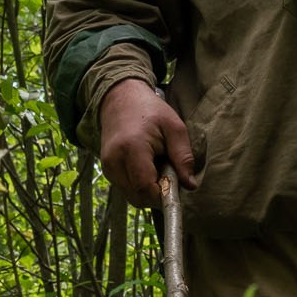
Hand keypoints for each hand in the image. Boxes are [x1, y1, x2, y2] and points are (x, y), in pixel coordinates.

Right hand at [98, 79, 196, 207]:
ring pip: (132, 196)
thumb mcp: (175, 128)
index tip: (177, 188)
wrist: (120, 99)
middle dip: (157, 194)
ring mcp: (107, 167)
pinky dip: (139, 185)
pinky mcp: (106, 170)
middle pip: (138, 198)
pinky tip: (146, 166)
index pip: (145, 188)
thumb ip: (183, 158)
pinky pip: (126, 189)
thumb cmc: (150, 111)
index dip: (163, 195)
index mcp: (132, 148)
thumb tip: (190, 185)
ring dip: (148, 190)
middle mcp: (114, 161)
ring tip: (156, 165)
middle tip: (169, 173)